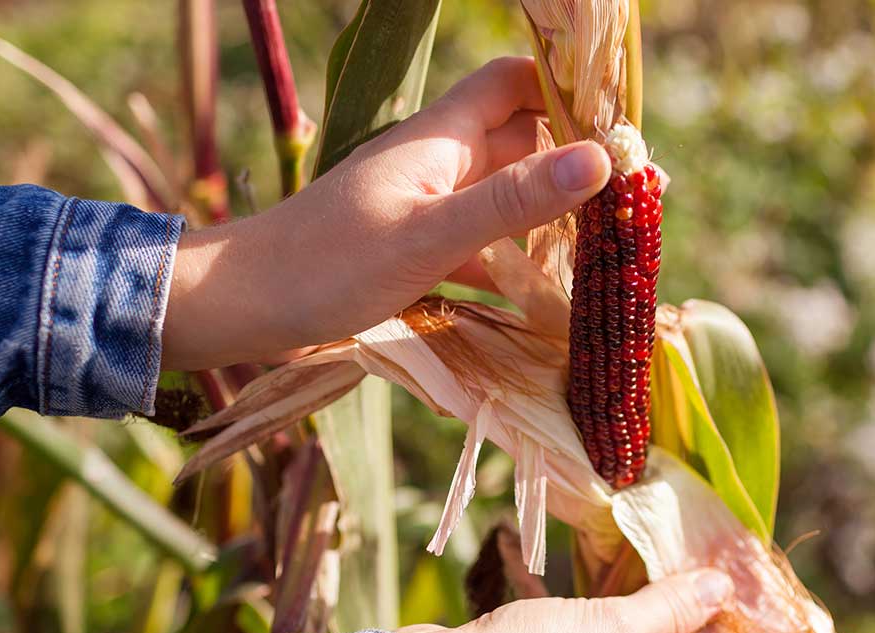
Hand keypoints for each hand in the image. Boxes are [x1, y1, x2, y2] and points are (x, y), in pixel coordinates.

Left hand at [162, 57, 611, 368]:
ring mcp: (422, 208)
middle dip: (571, 162)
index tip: (622, 131)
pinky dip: (510, 265)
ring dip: (546, 217)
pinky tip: (540, 299)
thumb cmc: (327, 266)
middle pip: (518, 141)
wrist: (242, 307)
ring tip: (603, 250)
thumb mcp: (427, 235)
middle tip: (632, 203)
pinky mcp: (410, 251)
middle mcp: (436, 163)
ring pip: (501, 197)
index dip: (566, 92)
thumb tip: (599, 160)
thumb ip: (510, 201)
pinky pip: (477, 247)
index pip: (513, 83)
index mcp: (439, 138)